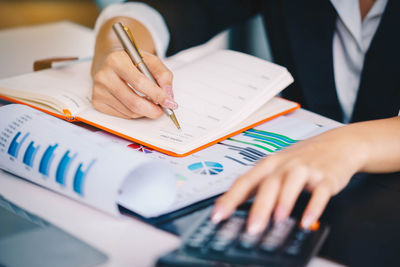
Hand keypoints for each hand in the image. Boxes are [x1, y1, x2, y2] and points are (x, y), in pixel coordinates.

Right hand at [92, 49, 176, 118]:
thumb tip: (168, 94)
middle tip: (163, 111)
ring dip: (145, 112)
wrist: (109, 61)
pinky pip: (123, 115)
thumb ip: (163, 74)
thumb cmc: (131, 61)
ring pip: (129, 111)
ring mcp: (98, 90)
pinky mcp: (97, 101)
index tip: (170, 102)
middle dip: (153, 110)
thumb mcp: (149, 60)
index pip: (140, 83)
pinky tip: (137, 103)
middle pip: (133, 102)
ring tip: (151, 104)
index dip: (157, 95)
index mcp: (117, 60)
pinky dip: (135, 113)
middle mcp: (104, 75)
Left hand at [211, 125, 369, 232]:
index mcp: (268, 164)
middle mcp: (284, 165)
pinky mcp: (326, 177)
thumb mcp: (277, 167)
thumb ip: (260, 186)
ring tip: (277, 220)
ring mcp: (305, 169)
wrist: (337, 143)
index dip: (230, 199)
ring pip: (291, 184)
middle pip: (268, 184)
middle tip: (251, 228)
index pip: (244, 181)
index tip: (218, 215)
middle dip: (259, 207)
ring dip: (284, 202)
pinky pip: (320, 192)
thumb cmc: (302, 158)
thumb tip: (237, 208)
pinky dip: (313, 207)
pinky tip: (307, 220)